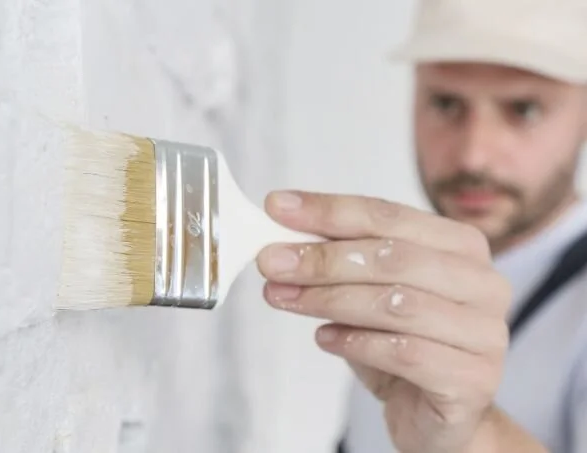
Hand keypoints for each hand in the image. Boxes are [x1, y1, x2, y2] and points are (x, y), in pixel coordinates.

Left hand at [256, 190, 511, 452]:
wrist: (433, 412)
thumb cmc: (401, 342)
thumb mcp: (368, 290)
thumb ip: (338, 258)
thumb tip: (283, 233)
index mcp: (460, 246)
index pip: (388, 214)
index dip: (329, 210)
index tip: (277, 207)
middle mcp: (482, 283)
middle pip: (393, 257)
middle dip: (322, 258)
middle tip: (271, 262)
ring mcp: (484, 332)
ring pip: (396, 304)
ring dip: (329, 299)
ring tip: (285, 298)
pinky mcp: (473, 379)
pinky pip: (405, 353)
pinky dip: (355, 342)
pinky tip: (324, 338)